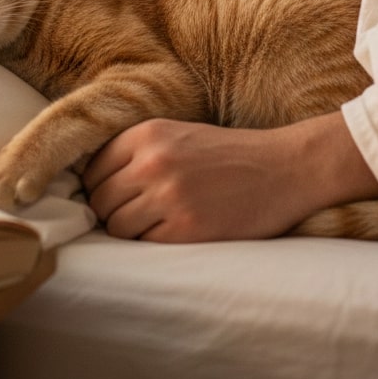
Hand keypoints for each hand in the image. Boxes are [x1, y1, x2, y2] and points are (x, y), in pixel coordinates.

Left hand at [81, 112, 377, 242]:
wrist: (284, 167)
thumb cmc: (230, 153)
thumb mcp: (178, 134)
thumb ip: (137, 150)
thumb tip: (93, 182)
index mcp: (148, 133)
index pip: (93, 169)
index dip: (98, 187)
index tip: (112, 196)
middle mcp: (153, 162)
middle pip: (100, 200)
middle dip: (110, 211)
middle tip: (133, 214)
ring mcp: (169, 196)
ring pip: (117, 227)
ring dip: (129, 231)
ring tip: (154, 224)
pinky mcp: (187, 228)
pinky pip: (144, 245)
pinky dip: (152, 243)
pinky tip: (174, 232)